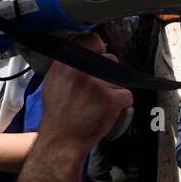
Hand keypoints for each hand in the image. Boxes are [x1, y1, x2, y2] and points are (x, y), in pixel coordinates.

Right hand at [37, 33, 132, 155]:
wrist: (62, 140)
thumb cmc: (58, 113)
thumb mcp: (53, 81)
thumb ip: (68, 65)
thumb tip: (86, 51)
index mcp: (66, 64)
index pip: (92, 40)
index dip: (98, 49)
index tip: (99, 55)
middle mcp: (82, 71)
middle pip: (111, 60)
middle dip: (109, 74)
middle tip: (97, 89)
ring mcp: (98, 85)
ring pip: (120, 79)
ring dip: (114, 90)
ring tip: (99, 103)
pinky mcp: (111, 100)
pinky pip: (127, 95)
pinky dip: (121, 103)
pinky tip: (108, 110)